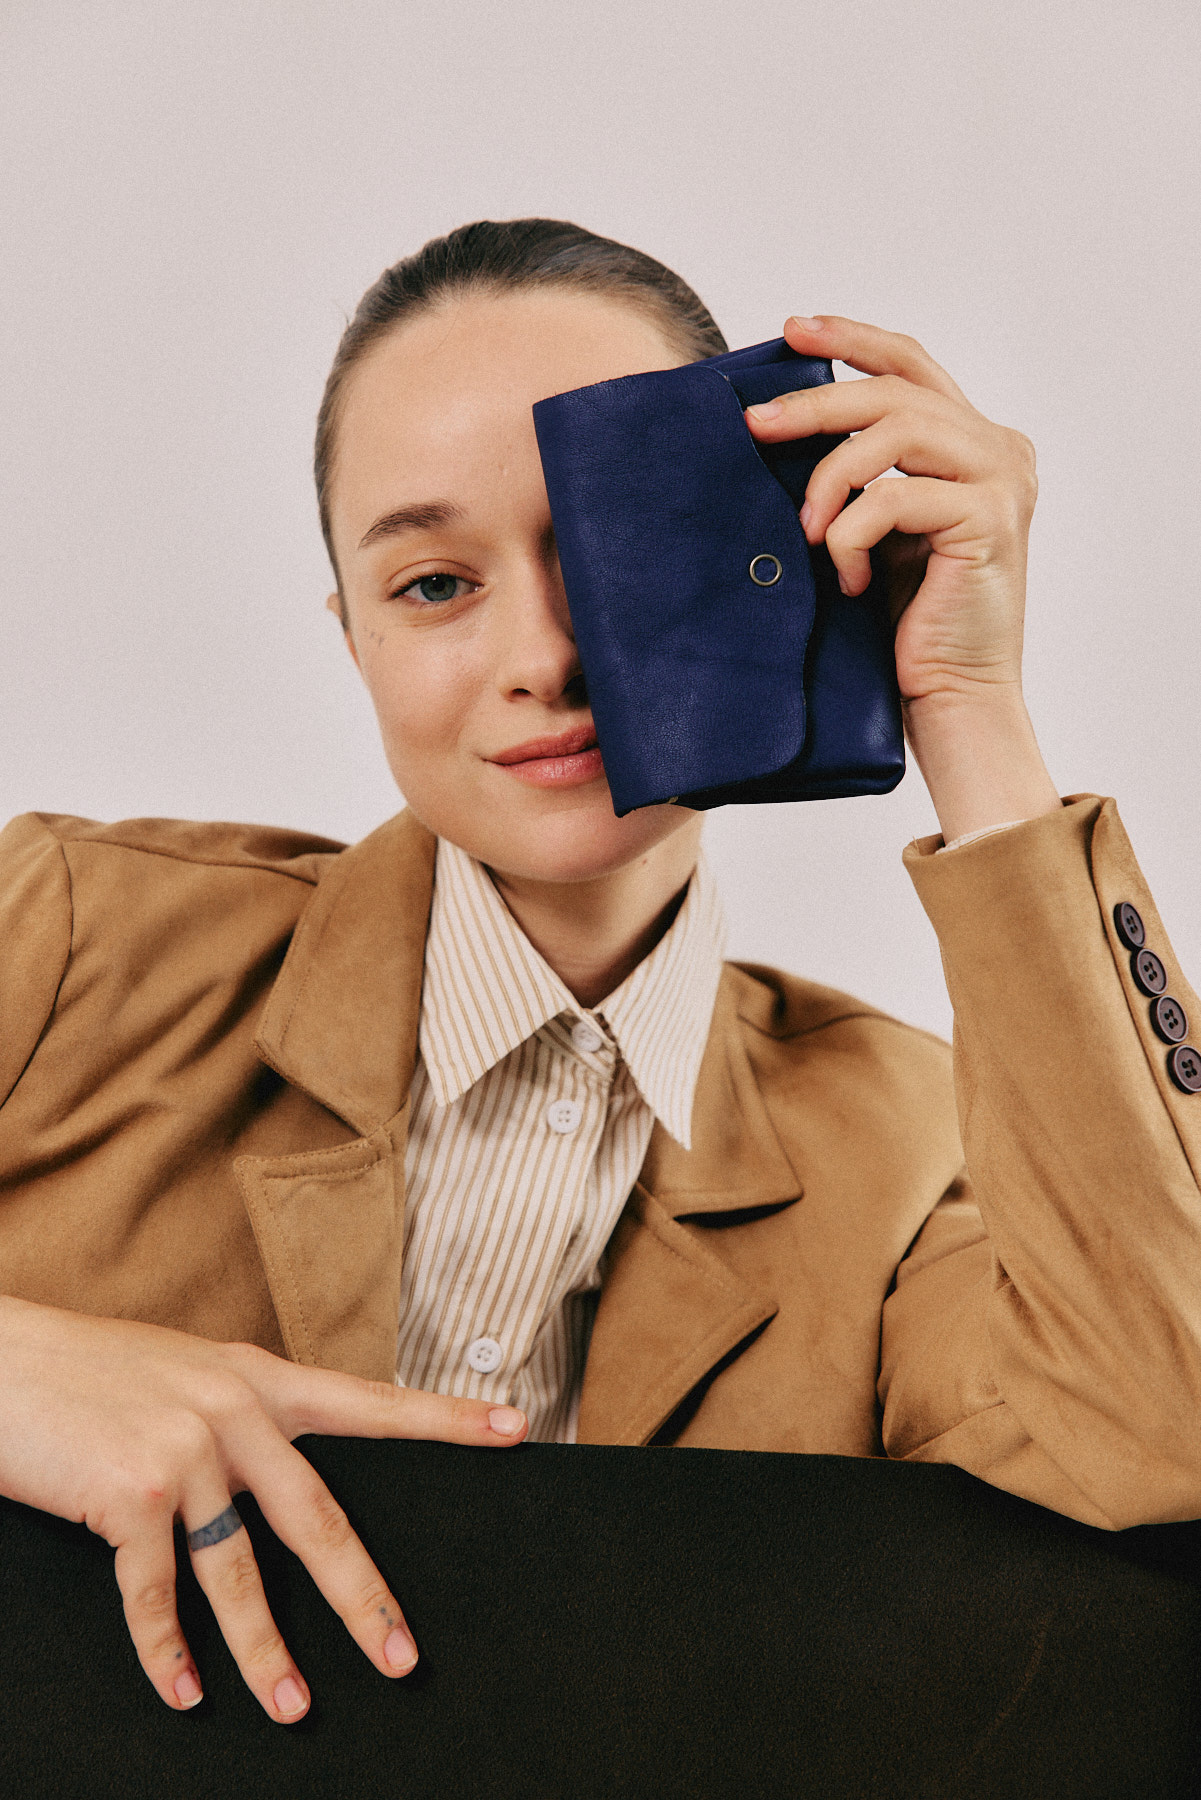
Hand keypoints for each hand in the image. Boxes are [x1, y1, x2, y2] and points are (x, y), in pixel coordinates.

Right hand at [0, 1295, 526, 1721]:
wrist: (4, 1360)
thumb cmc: (92, 1373)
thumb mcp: (184, 1375)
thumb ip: (237, 1417)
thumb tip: (274, 1484)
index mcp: (259, 1377)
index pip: (371, 1402)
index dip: (447, 1419)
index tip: (516, 1430)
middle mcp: (235, 1410)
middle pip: (321, 1519)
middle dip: (363, 1596)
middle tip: (402, 1656)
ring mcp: (185, 1452)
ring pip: (242, 1575)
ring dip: (266, 1653)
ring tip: (295, 1707)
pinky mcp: (130, 1494)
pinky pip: (158, 1596)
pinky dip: (169, 1653)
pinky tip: (185, 1692)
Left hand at [745, 316, 1060, 842]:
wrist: (951, 698)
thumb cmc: (904, 626)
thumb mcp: (875, 530)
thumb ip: (860, 473)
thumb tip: (779, 425)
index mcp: (975, 443)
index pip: (911, 365)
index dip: (851, 338)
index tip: (791, 330)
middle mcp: (1000, 449)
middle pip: (895, 390)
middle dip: (815, 403)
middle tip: (756, 423)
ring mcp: (1004, 480)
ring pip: (894, 432)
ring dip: (831, 478)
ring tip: (806, 530)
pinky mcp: (991, 519)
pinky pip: (894, 497)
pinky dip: (854, 535)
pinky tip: (849, 578)